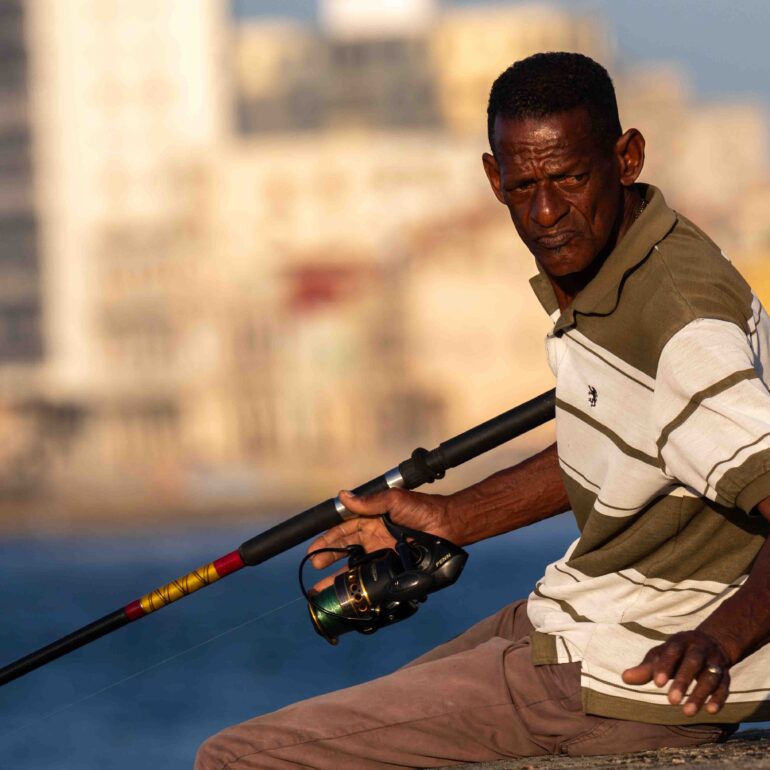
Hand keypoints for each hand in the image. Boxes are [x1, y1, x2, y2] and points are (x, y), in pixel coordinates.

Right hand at [306, 488, 451, 591]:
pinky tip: (349, 592)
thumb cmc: (421, 508)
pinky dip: (360, 584)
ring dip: (339, 577)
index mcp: (371, 520)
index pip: (343, 530)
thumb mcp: (393, 500)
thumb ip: (368, 502)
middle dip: (328, 559)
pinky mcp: (393, 567)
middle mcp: (374, 538)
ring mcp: (382, 554)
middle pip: (345, 550)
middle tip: (314, 568)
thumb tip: (343, 496)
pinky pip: (373, 577)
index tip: (312, 550)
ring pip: (356, 566)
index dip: (328, 540)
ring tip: (322, 588)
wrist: (448, 525)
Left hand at [622, 630, 731, 715]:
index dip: (665, 666)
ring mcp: (714, 661)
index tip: (657, 683)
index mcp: (679, 642)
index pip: (672, 652)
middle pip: (692, 663)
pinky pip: (725, 686)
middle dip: (683, 681)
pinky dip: (719, 698)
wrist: (711, 642)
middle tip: (671, 701)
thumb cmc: (677, 653)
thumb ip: (645, 668)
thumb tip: (624, 678)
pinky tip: (711, 711)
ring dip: (700, 694)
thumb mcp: (661, 656)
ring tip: (687, 712)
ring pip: (710, 676)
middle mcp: (699, 649)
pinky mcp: (726, 674)